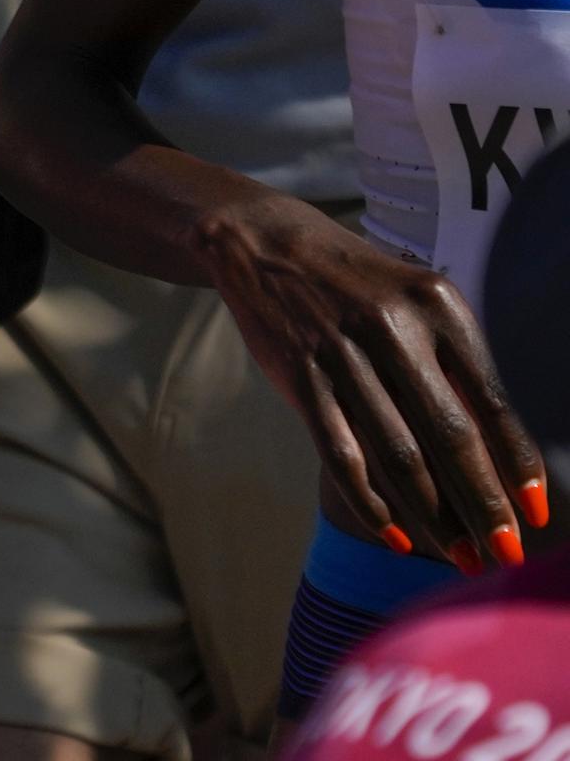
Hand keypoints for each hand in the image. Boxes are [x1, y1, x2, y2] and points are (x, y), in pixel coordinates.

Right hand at [198, 194, 548, 570]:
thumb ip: (452, 365)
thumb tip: (495, 454)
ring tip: (461, 558)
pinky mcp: (300, 376)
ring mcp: (341, 353)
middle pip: (448, 435)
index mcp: (437, 307)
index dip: (517, 463)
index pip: (491, 399)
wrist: (265, 245)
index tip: (538, 514)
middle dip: (483, 504)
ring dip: (434, 515)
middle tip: (507, 554)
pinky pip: (341, 453)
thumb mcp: (416, 302)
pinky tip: (396, 535)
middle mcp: (392, 328)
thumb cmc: (359, 284)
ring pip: (397, 453)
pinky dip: (371, 501)